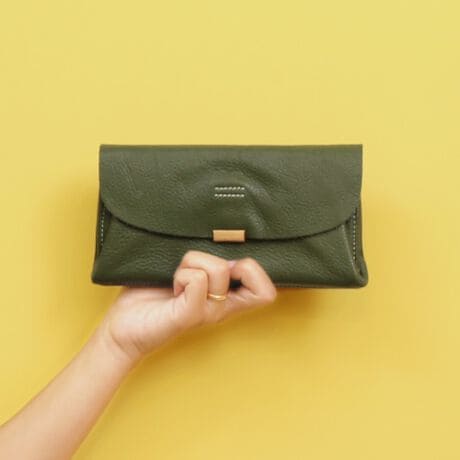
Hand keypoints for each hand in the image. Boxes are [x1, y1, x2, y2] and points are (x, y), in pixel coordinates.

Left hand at [97, 250, 277, 365]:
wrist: (123, 326)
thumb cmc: (153, 294)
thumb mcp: (187, 271)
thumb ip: (206, 259)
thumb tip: (222, 235)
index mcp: (225, 298)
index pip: (267, 291)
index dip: (256, 269)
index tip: (226, 264)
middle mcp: (221, 308)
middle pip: (251, 273)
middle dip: (221, 259)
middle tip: (197, 269)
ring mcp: (206, 313)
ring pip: (218, 270)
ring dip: (193, 263)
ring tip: (177, 277)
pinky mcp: (187, 316)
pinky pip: (197, 282)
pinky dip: (182, 275)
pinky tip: (171, 286)